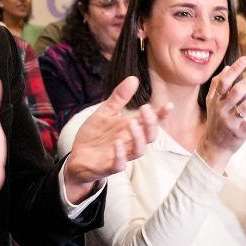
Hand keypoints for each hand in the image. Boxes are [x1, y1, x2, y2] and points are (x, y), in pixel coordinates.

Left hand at [63, 76, 170, 197]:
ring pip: (139, 150)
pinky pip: (119, 164)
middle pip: (149, 136)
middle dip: (151, 123)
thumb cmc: (95, 135)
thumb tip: (133, 78)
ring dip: (138, 137)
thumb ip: (119, 98)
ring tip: (132, 122)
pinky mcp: (108, 166)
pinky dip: (120, 155)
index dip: (161, 115)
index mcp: (130, 128)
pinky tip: (117, 144)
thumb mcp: (105, 112)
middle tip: (145, 109)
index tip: (169, 104)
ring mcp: (121, 155)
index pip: (150, 122)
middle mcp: (129, 142)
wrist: (77, 157)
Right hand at [197, 56, 245, 170]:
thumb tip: (226, 68)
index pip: (223, 82)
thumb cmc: (216, 121)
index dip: (234, 70)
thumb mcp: (212, 103)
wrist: (214, 146)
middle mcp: (222, 110)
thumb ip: (217, 85)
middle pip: (237, 91)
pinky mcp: (240, 133)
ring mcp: (231, 122)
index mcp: (215, 100)